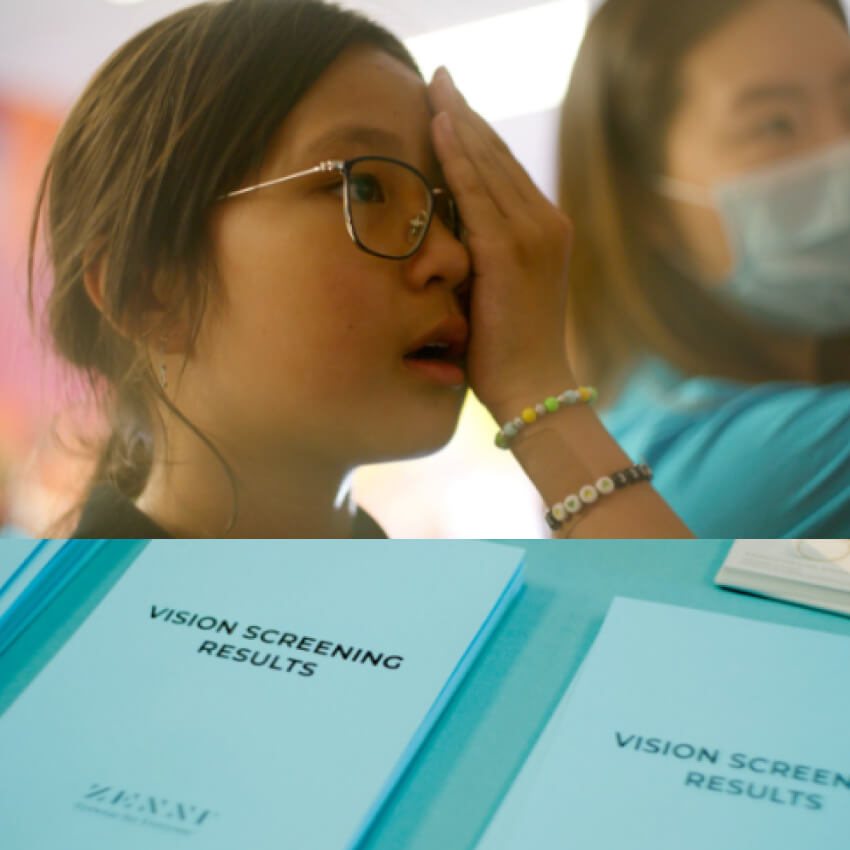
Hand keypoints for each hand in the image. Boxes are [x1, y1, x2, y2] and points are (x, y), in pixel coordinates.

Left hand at [427, 67, 574, 422]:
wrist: (533, 389)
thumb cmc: (507, 349)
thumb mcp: (495, 290)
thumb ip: (480, 253)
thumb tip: (444, 231)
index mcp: (543, 230)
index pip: (504, 170)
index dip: (476, 133)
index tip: (450, 103)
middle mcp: (545, 223)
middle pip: (498, 155)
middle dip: (466, 113)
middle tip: (440, 78)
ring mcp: (532, 234)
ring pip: (489, 164)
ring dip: (460, 121)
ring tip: (436, 86)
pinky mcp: (510, 253)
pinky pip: (478, 193)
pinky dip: (458, 157)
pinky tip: (440, 124)